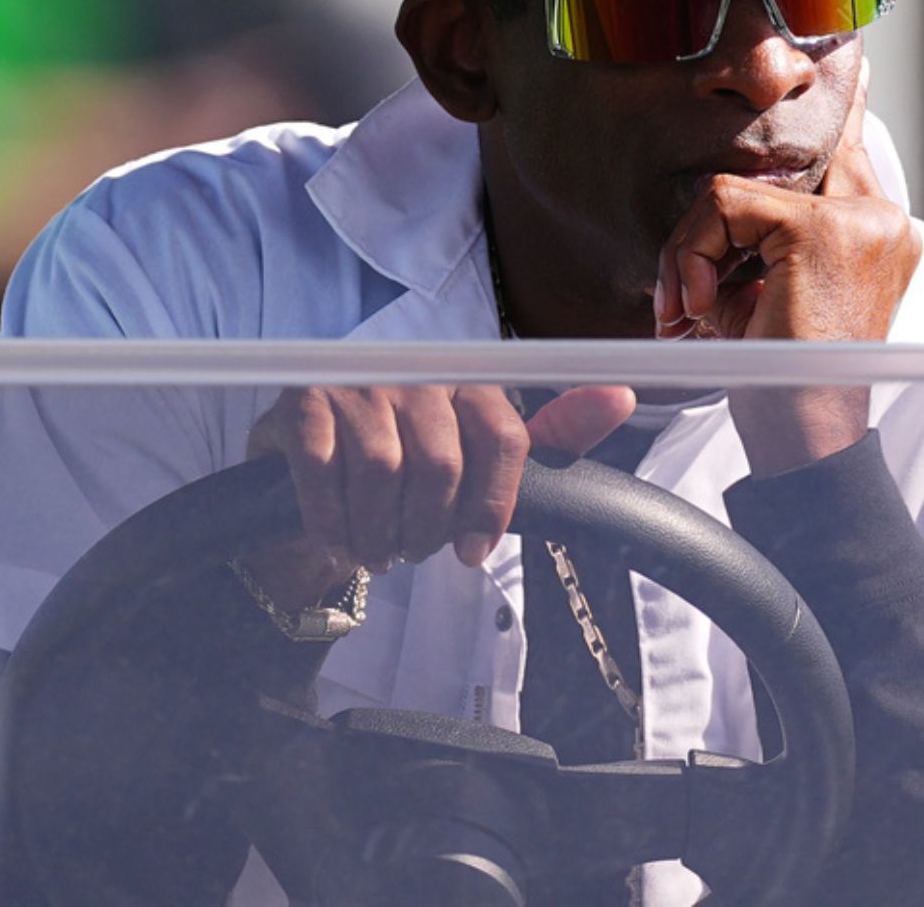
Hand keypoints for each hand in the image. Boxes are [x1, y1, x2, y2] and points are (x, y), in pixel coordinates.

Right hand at [241, 383, 635, 606]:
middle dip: (428, 530)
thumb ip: (554, 433)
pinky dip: (333, 523)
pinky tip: (338, 539)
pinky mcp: (302, 404)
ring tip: (378, 550)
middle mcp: (415, 370)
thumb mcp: (486, 453)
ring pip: (385, 474)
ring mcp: (357, 383)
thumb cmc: (412, 464)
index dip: (492, 506)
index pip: (504, 438)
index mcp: (468, 381)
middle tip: (411, 551)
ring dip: (380, 534)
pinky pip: (326, 475)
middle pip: (443, 466)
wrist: (313, 465)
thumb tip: (621, 396)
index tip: (474, 552)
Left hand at [652, 60, 919, 473]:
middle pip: (772, 170)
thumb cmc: (785, 380)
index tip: (856, 59)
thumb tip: (720, 202)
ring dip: (689, 256)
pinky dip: (691, 257)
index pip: (851, 150)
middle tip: (686, 297)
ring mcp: (856, 221)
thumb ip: (763, 241)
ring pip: (732, 194)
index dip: (845, 106)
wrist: (808, 435)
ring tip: (692, 316)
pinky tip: (701, 309)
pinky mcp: (818, 229)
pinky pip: (722, 208)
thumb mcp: (771, 298)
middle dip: (707, 228)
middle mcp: (880, 220)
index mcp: (880, 233)